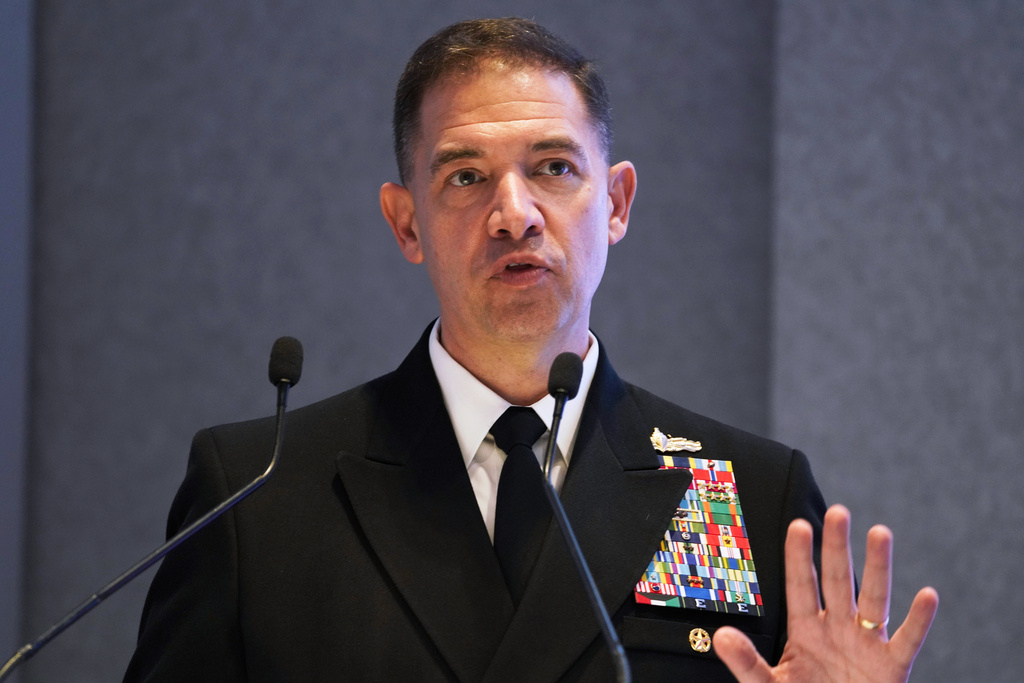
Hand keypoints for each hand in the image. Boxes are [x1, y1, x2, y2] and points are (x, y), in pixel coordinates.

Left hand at [713, 505, 938, 681]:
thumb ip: (747, 662)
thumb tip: (722, 636)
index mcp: (806, 630)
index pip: (801, 586)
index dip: (799, 557)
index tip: (798, 526)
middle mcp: (837, 629)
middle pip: (837, 581)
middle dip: (836, 547)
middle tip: (838, 512)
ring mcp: (866, 645)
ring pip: (874, 599)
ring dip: (878, 567)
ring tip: (880, 533)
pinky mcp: (891, 668)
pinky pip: (907, 641)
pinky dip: (919, 620)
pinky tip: (926, 595)